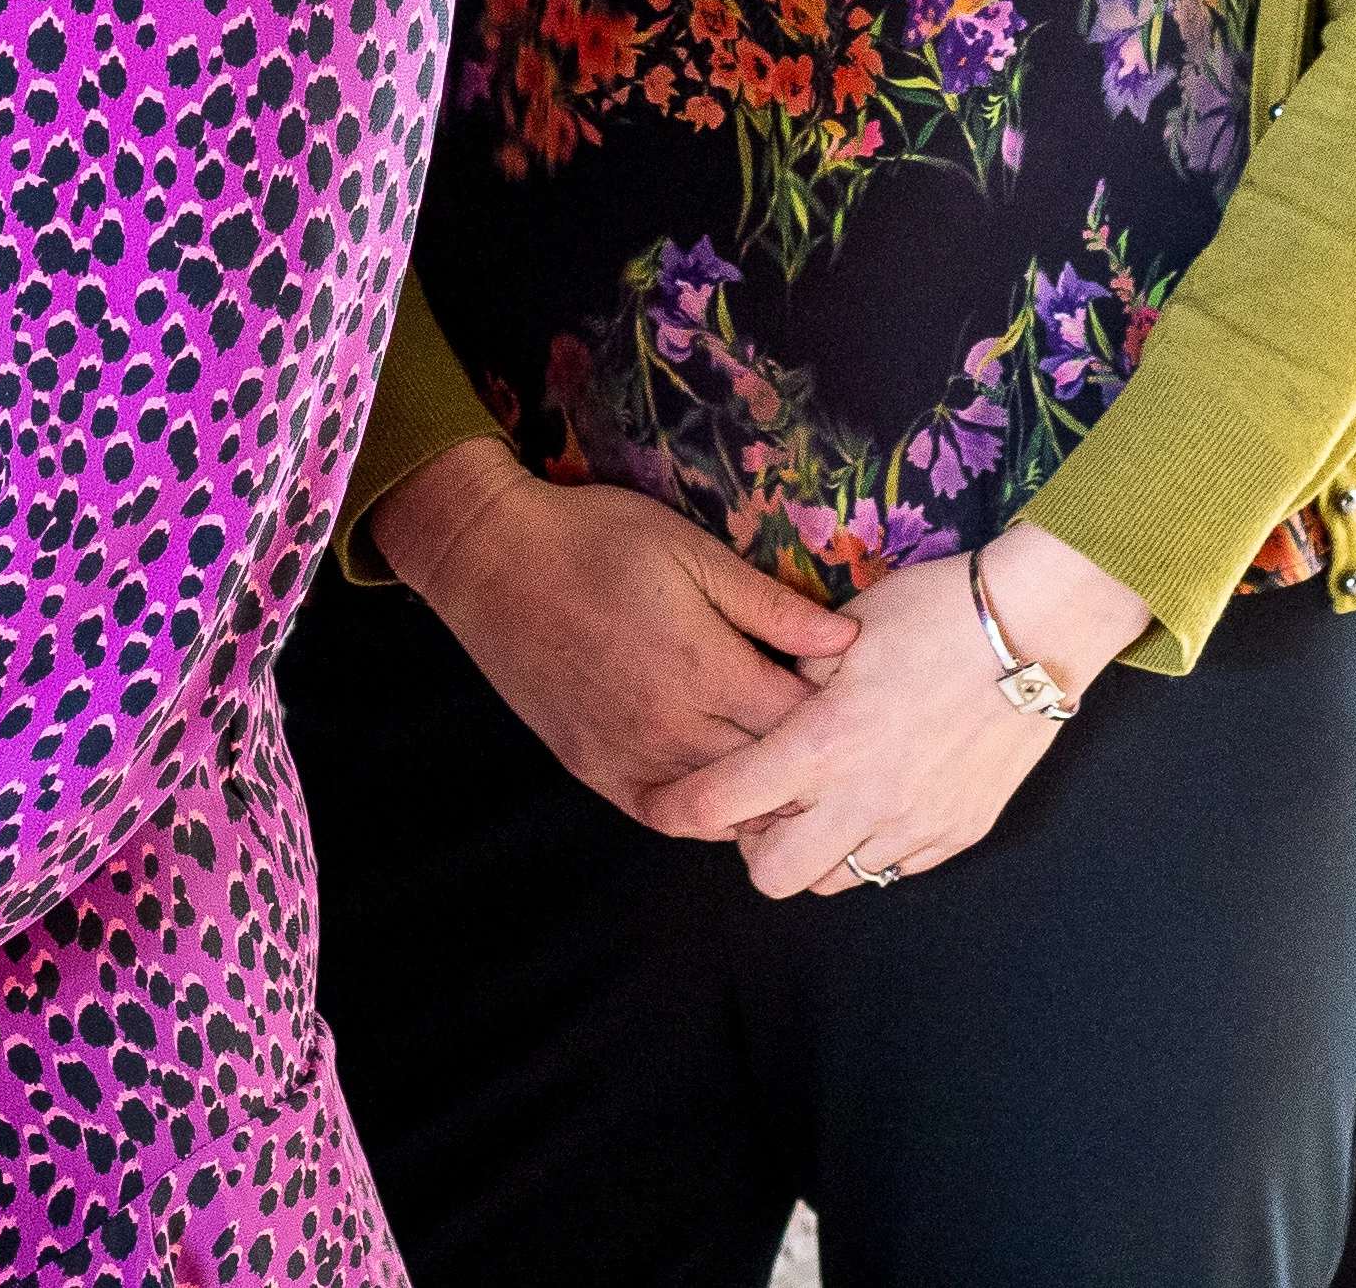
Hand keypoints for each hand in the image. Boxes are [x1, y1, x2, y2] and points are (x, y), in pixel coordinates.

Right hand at [376, 439, 861, 816]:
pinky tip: (731, 798)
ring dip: (766, 797)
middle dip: (816, 764)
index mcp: (706, 669)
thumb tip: (848, 640)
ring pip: (725, 808)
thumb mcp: (689, 549)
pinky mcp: (596, 770)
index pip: (804, 724)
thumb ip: (768, 605)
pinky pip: (668, 817)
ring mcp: (631, 757)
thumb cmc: (593, 539)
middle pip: (772, 772)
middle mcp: (673, 728)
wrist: (488, 560)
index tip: (866, 707)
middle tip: (850, 753)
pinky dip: (707, 816)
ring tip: (800, 779)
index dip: (843, 719)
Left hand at [635, 520, 1147, 896]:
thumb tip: (758, 705)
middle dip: (754, 847)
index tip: (664, 801)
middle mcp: (866, 797)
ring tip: (823, 800)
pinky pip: (896, 867)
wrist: (1035, 629)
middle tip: (764, 804)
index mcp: (824, 742)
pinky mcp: (959, 832)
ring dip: (816, 849)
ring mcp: (917, 823)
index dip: (679, 809)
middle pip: (774, 875)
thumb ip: (790, 680)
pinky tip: (877, 798)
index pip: (722, 803)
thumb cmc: (933, 613)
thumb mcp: (841, 632)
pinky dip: (872, 845)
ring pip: (839, 880)